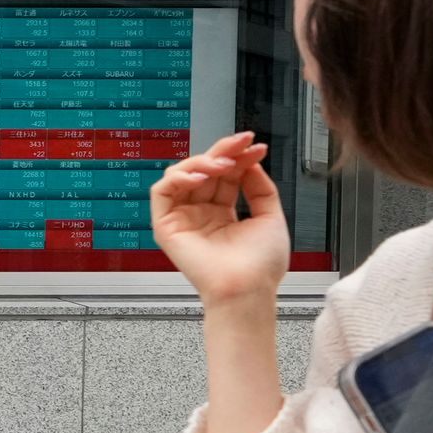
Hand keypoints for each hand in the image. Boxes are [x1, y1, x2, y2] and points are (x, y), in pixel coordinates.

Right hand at [151, 133, 290, 306]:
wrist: (249, 288)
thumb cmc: (260, 266)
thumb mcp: (270, 215)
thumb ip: (259, 186)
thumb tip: (248, 163)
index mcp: (223, 214)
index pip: (225, 175)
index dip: (239, 156)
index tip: (255, 146)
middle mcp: (202, 214)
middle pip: (205, 170)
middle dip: (223, 152)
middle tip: (241, 144)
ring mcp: (184, 219)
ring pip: (182, 175)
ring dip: (202, 162)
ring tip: (223, 163)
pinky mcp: (167, 227)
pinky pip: (162, 192)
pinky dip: (178, 177)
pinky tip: (199, 176)